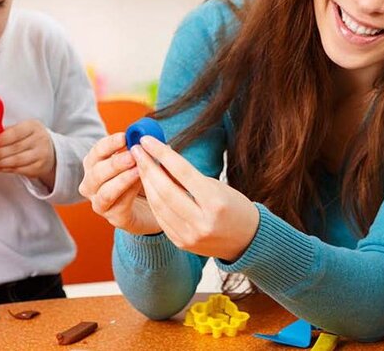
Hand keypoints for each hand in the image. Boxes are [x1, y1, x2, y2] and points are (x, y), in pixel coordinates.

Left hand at [0, 119, 56, 185]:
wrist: (50, 151)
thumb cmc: (31, 138)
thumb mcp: (23, 129)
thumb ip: (7, 132)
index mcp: (33, 127)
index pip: (16, 132)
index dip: (3, 138)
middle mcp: (40, 140)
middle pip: (15, 148)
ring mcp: (41, 155)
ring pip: (17, 160)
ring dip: (0, 163)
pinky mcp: (38, 168)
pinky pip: (19, 170)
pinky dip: (5, 169)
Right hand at [78, 133, 159, 235]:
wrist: (153, 209)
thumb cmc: (144, 180)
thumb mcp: (144, 162)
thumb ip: (146, 151)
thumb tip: (153, 140)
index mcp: (95, 166)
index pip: (96, 152)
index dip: (109, 144)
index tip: (124, 137)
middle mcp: (92, 185)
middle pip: (96, 173)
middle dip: (114, 163)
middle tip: (132, 155)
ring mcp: (100, 204)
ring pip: (104, 192)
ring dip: (121, 180)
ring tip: (138, 170)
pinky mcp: (114, 218)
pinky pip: (118, 206)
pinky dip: (129, 194)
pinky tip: (141, 185)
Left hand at [131, 137, 258, 261]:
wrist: (247, 240)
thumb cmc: (234, 207)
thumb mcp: (217, 187)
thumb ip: (189, 178)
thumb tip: (160, 159)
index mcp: (216, 202)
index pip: (183, 172)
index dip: (162, 154)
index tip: (147, 140)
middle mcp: (202, 221)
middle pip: (166, 190)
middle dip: (148, 167)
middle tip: (136, 150)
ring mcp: (190, 235)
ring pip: (158, 205)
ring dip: (146, 183)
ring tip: (139, 165)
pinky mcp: (181, 243)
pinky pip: (160, 218)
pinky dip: (152, 200)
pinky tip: (147, 185)